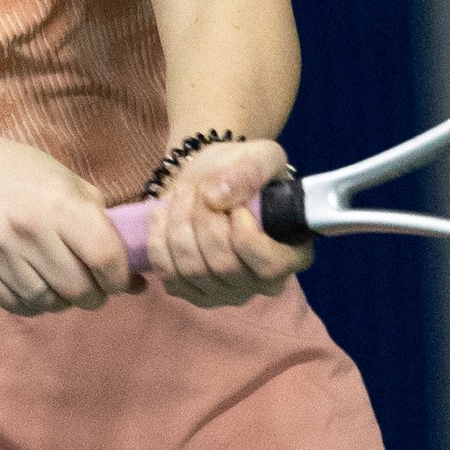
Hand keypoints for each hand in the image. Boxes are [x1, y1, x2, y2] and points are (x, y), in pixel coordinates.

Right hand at [0, 136, 138, 316]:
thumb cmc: (24, 175)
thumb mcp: (68, 183)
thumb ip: (103, 226)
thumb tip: (136, 279)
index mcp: (59, 202)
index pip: (105, 257)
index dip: (120, 278)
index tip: (121, 281)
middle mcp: (27, 228)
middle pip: (77, 289)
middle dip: (94, 296)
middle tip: (94, 288)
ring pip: (47, 302)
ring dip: (63, 301)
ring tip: (63, 285)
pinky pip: (17, 305)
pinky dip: (35, 304)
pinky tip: (38, 286)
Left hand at [142, 139, 313, 307]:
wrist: (209, 179)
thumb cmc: (243, 170)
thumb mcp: (259, 156)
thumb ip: (250, 171)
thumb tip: (217, 197)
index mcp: (291, 254)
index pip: (270, 266)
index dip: (246, 237)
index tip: (236, 208)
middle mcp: (260, 283)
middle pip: (224, 266)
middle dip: (204, 220)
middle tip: (201, 189)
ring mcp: (224, 293)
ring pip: (192, 271)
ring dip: (179, 225)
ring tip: (184, 194)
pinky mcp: (190, 292)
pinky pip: (168, 274)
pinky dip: (159, 240)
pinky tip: (164, 215)